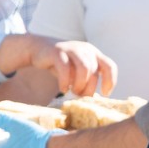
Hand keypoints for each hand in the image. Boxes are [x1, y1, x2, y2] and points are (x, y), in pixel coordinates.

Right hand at [0, 34, 117, 97]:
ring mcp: (72, 49)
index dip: (110, 81)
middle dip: (88, 88)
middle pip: (94, 72)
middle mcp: (86, 49)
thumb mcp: (77, 70)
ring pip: (84, 69)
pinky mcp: (57, 51)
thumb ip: (87, 78)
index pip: (110, 66)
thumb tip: (94, 98)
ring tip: (72, 92)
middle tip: (79, 96)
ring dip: (79, 85)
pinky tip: (63, 89)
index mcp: (94, 53)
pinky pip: (65, 69)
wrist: (38, 49)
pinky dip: (65, 82)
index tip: (104, 94)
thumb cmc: (61, 64)